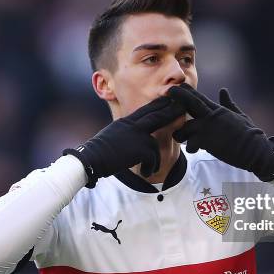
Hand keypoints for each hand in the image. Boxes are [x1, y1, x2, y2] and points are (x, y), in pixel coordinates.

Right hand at [63, 96, 184, 187]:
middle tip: (182, 108)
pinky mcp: (139, 149)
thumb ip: (126, 133)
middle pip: (156, 115)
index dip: (158, 105)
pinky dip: (150, 168)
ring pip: (154, 145)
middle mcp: (132, 126)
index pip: (145, 110)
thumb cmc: (99, 152)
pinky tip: (145, 173)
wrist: (90, 159)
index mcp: (126, 122)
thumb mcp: (113, 135)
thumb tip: (133, 137)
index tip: (169, 100)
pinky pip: (152, 158)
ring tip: (150, 168)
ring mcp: (136, 136)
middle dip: (170, 112)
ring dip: (154, 160)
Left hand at [167, 83, 273, 180]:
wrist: (256, 150)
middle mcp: (212, 116)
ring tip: (179, 137)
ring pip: (185, 127)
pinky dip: (190, 147)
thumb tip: (223, 90)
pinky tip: (193, 150)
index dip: (188, 91)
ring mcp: (209, 128)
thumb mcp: (239, 115)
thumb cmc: (249, 133)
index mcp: (218, 110)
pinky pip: (191, 144)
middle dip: (178, 96)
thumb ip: (228, 103)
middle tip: (167, 92)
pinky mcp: (208, 142)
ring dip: (180, 133)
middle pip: (190, 102)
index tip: (178, 86)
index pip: (200, 97)